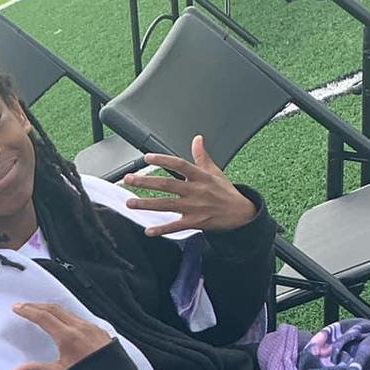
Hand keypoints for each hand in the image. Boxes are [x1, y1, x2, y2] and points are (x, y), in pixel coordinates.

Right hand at [10, 302, 113, 369]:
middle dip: (36, 306)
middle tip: (23, 306)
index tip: (16, 308)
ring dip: (51, 309)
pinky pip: (78, 318)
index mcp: (67, 336)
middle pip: (54, 309)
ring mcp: (90, 327)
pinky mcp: (98, 330)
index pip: (43, 318)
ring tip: (39, 310)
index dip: (28, 311)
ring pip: (67, 312)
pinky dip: (65, 315)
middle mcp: (79, 327)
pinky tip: (62, 321)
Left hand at [118, 135, 256, 236]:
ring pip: (166, 205)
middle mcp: (195, 191)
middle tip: (129, 180)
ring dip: (146, 204)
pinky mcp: (194, 222)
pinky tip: (148, 230)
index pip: (179, 164)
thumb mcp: (215, 171)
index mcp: (200, 176)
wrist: (240, 214)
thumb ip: (202, 156)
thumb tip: (197, 139)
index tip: (147, 157)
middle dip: (146, 182)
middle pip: (167, 184)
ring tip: (130, 203)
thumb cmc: (225, 192)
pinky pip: (175, 226)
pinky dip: (161, 229)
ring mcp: (194, 207)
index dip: (163, 160)